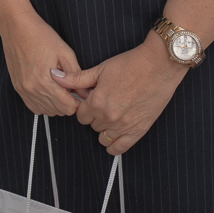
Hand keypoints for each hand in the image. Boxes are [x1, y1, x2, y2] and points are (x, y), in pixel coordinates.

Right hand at [0, 0, 82, 117]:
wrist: (17, 27)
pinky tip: (47, 91)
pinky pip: (34, 107)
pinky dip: (43, 103)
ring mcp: (24, 90)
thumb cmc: (41, 36)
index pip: (68, 108)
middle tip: (71, 88)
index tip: (80, 92)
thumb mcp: (65, 53)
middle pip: (58, 111)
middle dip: (68, 103)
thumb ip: (76, 75)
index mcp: (46, 82)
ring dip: (55, 104)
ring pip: (46, 111)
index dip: (77, 102)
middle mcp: (33, 90)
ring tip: (59, 88)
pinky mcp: (18, 88)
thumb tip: (86, 92)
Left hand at [58, 36, 186, 154]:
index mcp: (96, 102)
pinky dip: (114, 146)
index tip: (92, 101)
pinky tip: (114, 137)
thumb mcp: (100, 69)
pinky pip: (120, 148)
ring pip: (103, 138)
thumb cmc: (130, 64)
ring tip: (111, 116)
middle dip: (95, 116)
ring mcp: (124, 126)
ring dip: (104, 129)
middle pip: (92, 125)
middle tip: (104, 105)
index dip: (85, 108)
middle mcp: (108, 117)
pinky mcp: (138, 130)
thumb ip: (76, 78)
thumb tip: (54, 75)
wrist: (158, 65)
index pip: (81, 116)